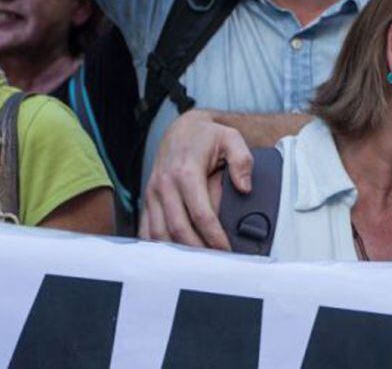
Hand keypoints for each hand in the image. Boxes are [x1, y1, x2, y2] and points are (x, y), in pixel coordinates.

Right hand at [139, 109, 253, 249]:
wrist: (181, 128)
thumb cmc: (207, 136)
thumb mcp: (231, 138)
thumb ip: (242, 161)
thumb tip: (245, 187)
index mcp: (186, 172)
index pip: (200, 213)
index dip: (214, 235)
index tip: (227, 250)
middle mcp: (164, 184)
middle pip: (178, 229)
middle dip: (197, 250)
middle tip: (215, 262)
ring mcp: (152, 193)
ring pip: (159, 233)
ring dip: (177, 252)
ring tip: (197, 264)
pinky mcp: (147, 199)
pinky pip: (146, 229)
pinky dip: (158, 245)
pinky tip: (173, 257)